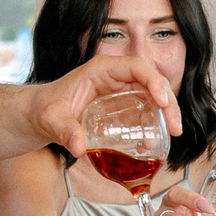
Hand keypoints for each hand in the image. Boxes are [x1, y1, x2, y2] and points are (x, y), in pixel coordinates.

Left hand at [31, 55, 181, 155]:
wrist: (40, 116)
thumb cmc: (45, 109)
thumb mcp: (52, 119)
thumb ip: (64, 131)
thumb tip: (79, 148)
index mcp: (102, 69)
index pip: (136, 67)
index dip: (154, 81)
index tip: (163, 103)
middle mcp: (116, 76)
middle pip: (152, 81)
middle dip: (169, 102)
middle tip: (175, 129)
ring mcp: (122, 91)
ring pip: (154, 96)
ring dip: (167, 114)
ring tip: (172, 137)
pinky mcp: (122, 106)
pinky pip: (145, 112)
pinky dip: (153, 126)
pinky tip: (150, 145)